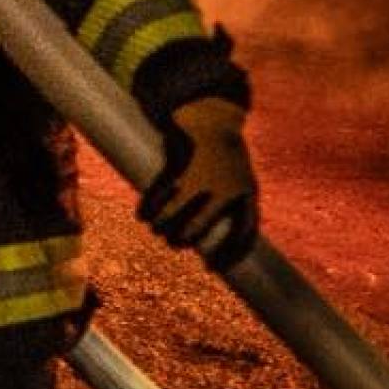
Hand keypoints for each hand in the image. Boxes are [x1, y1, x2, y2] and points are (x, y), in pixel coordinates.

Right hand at [139, 96, 259, 270]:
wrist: (213, 120)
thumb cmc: (229, 159)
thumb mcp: (245, 182)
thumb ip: (241, 212)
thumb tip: (228, 253)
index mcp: (246, 193)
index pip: (242, 234)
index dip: (228, 256)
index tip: (211, 268)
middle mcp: (223, 189)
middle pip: (195, 229)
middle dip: (180, 240)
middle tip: (174, 243)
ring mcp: (198, 178)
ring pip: (171, 217)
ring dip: (160, 227)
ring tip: (157, 229)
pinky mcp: (176, 166)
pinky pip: (156, 197)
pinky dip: (146, 209)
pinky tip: (142, 215)